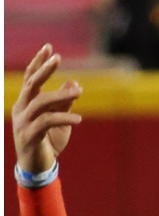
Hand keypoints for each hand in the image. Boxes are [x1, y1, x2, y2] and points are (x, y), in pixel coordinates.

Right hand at [11, 45, 81, 173]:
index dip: (38, 62)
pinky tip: (78, 119)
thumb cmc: (49, 142)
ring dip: (60, 95)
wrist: (38, 167)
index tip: (49, 47)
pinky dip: (63, 118)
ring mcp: (24, 123)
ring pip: (40, 102)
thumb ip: (65, 103)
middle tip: (57, 57)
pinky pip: (46, 122)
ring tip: (79, 92)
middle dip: (44, 69)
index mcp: (26, 103)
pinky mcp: (30, 136)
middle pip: (31, 84)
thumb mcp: (61, 121)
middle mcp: (21, 109)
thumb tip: (75, 83)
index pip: (31, 78)